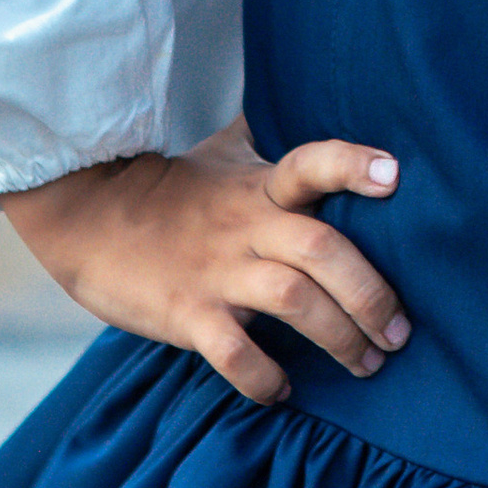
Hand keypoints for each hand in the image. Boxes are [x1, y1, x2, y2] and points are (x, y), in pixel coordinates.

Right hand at [0, 115, 410, 407]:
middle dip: (372, 295)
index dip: (353, 165)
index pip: (312, 164)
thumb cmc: (171, 188)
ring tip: (367, 364)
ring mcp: (217, 271)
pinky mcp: (186, 314)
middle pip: (323, 250)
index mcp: (260, 186)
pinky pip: (234, 354)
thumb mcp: (223, 152)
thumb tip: (311, 96)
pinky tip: (284, 391)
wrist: (86, 216)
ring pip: (294, 300)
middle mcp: (246, 226)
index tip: (395, 176)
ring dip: (339, 337)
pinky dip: (265, 378)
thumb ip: (271, 137)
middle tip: (401, 334)